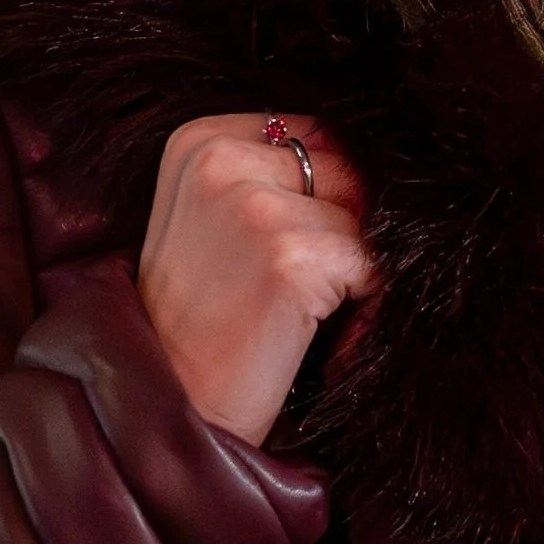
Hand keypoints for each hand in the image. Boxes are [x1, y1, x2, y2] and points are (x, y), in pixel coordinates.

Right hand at [137, 114, 376, 445]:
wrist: (170, 411)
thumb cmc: (199, 320)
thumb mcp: (213, 218)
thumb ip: (274, 173)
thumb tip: (370, 159)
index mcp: (198, 141)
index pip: (316, 132)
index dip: (330, 191)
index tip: (298, 246)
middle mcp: (219, 161)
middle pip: (346, 168)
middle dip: (348, 228)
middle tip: (304, 290)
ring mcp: (256, 207)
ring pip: (362, 219)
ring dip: (356, 271)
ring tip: (306, 318)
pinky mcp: (293, 257)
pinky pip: (373, 265)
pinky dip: (366, 305)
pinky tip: (321, 338)